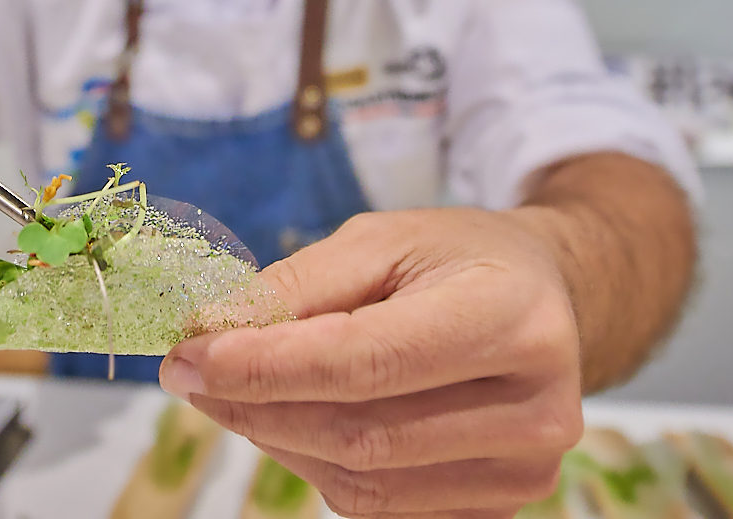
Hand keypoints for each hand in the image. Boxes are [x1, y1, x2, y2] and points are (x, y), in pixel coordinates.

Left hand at [159, 209, 584, 518]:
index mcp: (509, 317)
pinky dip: (316, 464)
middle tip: (189, 373)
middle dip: (255, 406)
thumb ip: (298, 286)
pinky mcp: (501, 505)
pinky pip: (381, 506)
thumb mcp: (380, 239)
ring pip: (363, 482)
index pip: (366, 361)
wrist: (543, 297)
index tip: (189, 357)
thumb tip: (211, 333)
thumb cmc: (457, 259)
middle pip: (360, 434)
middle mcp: (534, 406)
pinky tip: (291, 419)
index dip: (266, 367)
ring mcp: (524, 469)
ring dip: (277, 439)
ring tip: (233, 392)